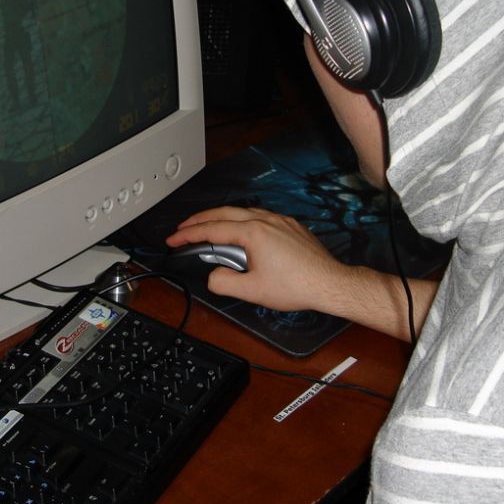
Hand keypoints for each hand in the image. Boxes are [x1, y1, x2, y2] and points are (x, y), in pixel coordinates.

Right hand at [167, 206, 350, 313]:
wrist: (329, 283)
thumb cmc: (297, 286)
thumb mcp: (251, 290)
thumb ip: (223, 282)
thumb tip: (213, 276)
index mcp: (253, 232)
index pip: (212, 229)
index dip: (189, 235)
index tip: (175, 239)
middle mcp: (266, 220)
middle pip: (224, 213)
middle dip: (200, 220)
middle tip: (184, 229)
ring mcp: (280, 221)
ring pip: (243, 212)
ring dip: (222, 218)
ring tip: (209, 228)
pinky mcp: (291, 227)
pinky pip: (260, 217)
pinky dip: (243, 221)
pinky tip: (242, 232)